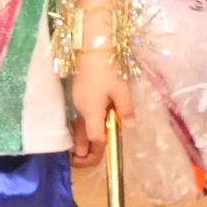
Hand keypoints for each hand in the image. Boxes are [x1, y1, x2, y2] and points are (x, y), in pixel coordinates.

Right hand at [68, 51, 133, 167]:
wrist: (91, 46)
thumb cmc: (107, 69)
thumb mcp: (121, 90)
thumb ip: (125, 109)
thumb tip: (128, 125)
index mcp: (91, 111)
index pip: (95, 136)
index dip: (102, 145)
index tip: (109, 148)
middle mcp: (81, 108)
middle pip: (84, 132)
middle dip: (86, 147)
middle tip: (85, 161)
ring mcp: (77, 99)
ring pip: (81, 122)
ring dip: (85, 134)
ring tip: (85, 149)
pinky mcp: (78, 91)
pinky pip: (81, 112)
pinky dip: (87, 120)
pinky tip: (94, 118)